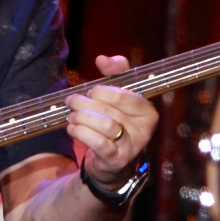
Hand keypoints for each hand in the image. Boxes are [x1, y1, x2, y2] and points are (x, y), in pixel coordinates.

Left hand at [64, 55, 157, 189]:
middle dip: (85, 103)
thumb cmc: (116, 122)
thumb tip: (102, 59)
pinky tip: (72, 128)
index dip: (102, 90)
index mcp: (148, 111)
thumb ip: (116, 73)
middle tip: (71, 101)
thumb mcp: (119, 95)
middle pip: (110, 109)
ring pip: (104, 124)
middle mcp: (144, 129)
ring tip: (71, 115)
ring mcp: (132, 146)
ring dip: (82, 117)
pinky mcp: (117, 160)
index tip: (90, 91)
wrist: (113, 161)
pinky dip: (81, 132)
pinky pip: (98, 142)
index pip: (124, 94)